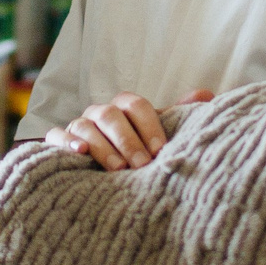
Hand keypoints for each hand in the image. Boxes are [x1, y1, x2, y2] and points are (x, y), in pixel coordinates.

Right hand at [44, 89, 211, 169]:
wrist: (100, 169)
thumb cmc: (134, 151)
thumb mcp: (154, 136)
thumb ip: (176, 117)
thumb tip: (207, 95)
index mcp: (124, 108)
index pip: (135, 105)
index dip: (149, 124)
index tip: (160, 149)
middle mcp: (100, 113)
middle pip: (110, 115)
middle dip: (127, 140)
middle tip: (142, 165)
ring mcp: (78, 126)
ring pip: (85, 126)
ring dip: (102, 146)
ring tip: (118, 169)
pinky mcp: (59, 142)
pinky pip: (58, 136)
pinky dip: (67, 143)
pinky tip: (79, 154)